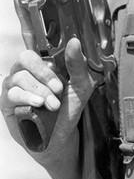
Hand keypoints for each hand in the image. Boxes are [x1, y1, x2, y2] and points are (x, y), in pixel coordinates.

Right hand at [0, 37, 94, 164]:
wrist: (61, 136)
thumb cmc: (69, 108)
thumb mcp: (81, 85)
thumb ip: (77, 64)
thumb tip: (74, 42)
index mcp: (44, 63)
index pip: (38, 47)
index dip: (48, 59)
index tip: (60, 78)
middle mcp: (27, 71)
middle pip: (26, 58)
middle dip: (43, 73)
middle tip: (57, 88)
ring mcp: (15, 85)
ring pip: (20, 77)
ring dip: (39, 91)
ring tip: (52, 105)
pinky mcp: (7, 102)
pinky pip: (12, 93)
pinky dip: (26, 97)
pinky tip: (37, 104)